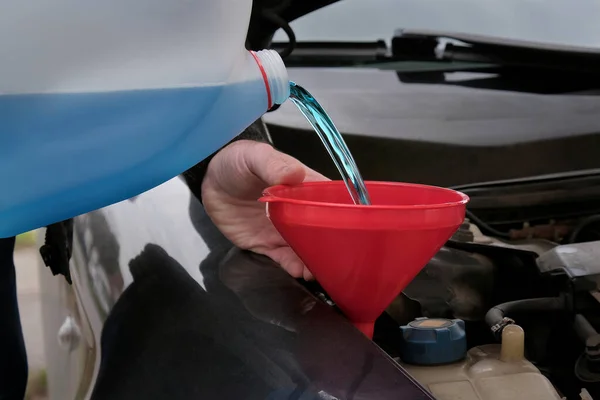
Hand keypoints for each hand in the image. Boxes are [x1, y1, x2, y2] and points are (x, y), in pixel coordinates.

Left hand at [201, 140, 327, 279]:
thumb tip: (294, 174)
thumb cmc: (237, 162)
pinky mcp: (267, 244)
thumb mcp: (254, 156)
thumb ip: (273, 164)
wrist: (210, 181)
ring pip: (305, 248)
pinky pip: (284, 259)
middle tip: (333, 258)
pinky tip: (299, 271)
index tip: (349, 230)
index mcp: (304, 187)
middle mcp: (299, 211)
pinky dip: (293, 266)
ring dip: (313, 260)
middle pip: (320, 231)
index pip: (330, 202)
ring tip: (316, 270)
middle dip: (329, 245)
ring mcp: (283, 230)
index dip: (340, 216)